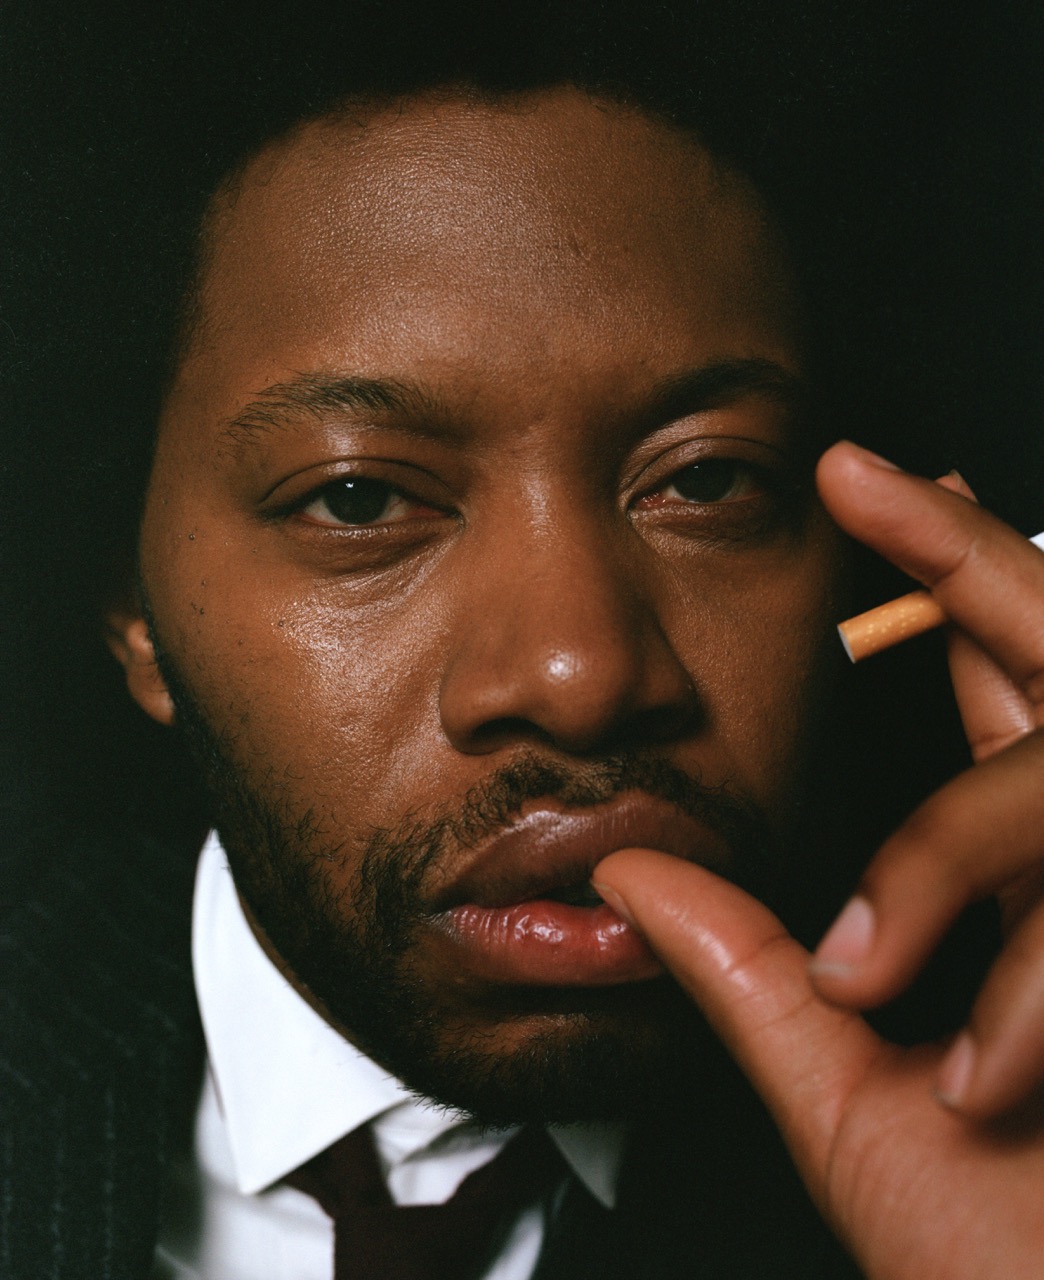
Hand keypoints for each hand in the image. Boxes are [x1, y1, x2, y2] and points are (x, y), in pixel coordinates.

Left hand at [593, 441, 1043, 1279]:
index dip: (947, 563)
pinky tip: (980, 1072)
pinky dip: (1029, 985)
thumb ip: (750, 974)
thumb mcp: (844, 1091)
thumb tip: (622, 875)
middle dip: (975, 553)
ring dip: (957, 862)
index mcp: (1027, 874)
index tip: (857, 472)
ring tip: (880, 987)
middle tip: (880, 469)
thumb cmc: (998, 1253)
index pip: (1000, 676)